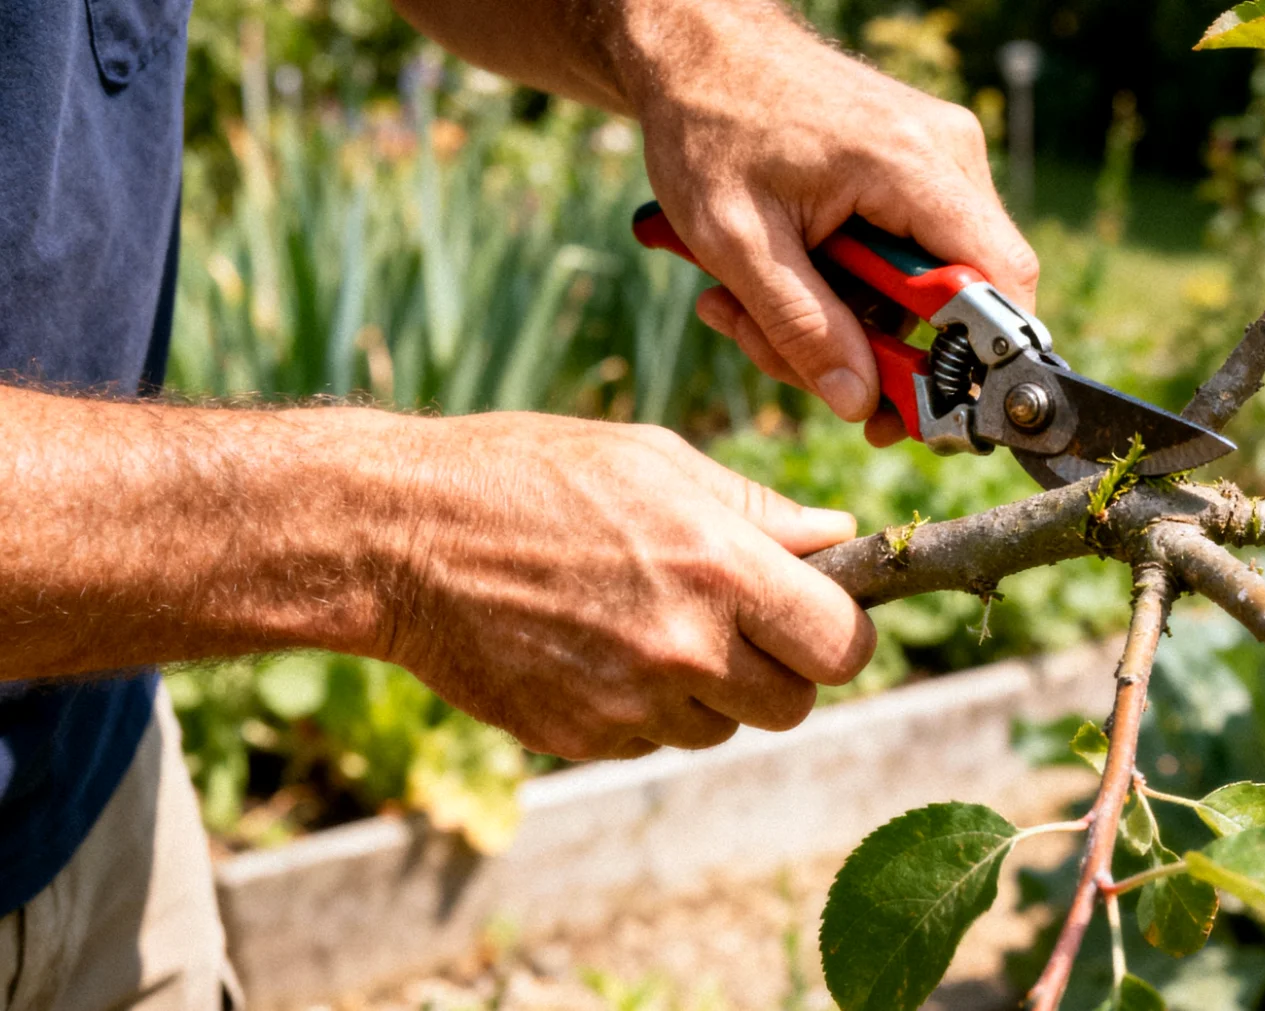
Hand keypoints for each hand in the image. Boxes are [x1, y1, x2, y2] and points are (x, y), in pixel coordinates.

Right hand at [380, 414, 874, 759]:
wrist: (398, 537)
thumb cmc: (529, 474)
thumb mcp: (655, 459)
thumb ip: (758, 509)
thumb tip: (838, 535)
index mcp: (721, 568)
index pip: (843, 646)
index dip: (840, 631)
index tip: (820, 613)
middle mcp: (687, 649)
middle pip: (794, 704)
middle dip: (780, 668)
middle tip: (738, 622)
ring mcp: (633, 705)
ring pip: (723, 729)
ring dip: (709, 691)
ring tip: (646, 622)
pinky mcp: (584, 739)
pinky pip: (653, 741)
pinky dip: (644, 709)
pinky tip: (596, 648)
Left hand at [629, 10, 1037, 438]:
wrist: (696, 50)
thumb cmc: (708, 126)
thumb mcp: (735, 241)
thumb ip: (801, 326)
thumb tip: (858, 404)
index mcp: (913, 166)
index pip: (999, 280)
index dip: (973, 357)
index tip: (915, 408)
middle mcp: (947, 156)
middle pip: (958, 298)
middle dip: (872, 349)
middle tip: (784, 357)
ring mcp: (939, 159)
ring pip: (925, 288)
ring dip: (844, 322)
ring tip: (748, 307)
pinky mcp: (918, 169)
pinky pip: (907, 257)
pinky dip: (846, 288)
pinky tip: (781, 278)